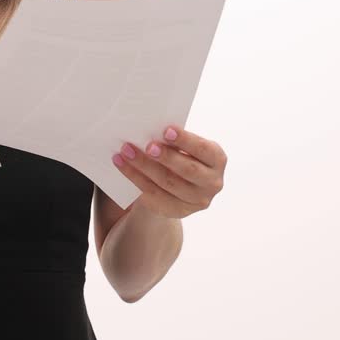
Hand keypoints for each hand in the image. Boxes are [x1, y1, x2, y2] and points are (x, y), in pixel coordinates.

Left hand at [111, 125, 225, 218]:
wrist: (179, 188)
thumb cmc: (182, 157)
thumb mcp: (187, 148)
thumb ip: (175, 141)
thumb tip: (150, 129)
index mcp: (217, 160)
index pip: (203, 149)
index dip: (186, 140)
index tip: (166, 130)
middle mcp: (212, 182)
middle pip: (186, 170)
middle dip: (165, 157)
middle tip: (147, 145)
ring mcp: (196, 200)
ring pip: (166, 183)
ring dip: (143, 166)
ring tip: (126, 151)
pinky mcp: (176, 210)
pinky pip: (153, 195)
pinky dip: (135, 178)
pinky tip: (122, 165)